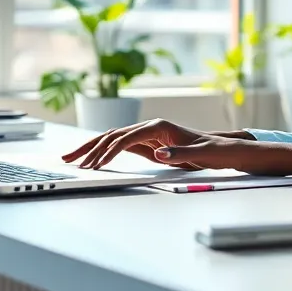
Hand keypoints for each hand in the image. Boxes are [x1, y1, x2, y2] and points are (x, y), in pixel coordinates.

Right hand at [63, 119, 255, 171]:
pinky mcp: (146, 144)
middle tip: (69, 160)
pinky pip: (119, 146)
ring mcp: (147, 134)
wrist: (221, 149)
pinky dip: (103, 152)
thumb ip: (180, 154)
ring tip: (70, 158)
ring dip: (91, 148)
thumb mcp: (202, 155)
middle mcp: (151, 127)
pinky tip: (91, 159)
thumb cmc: (213, 151)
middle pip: (113, 134)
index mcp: (160, 126)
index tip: (96, 164)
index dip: (110, 150)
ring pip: (112, 138)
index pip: (128, 137)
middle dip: (90, 147)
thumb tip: (159, 153)